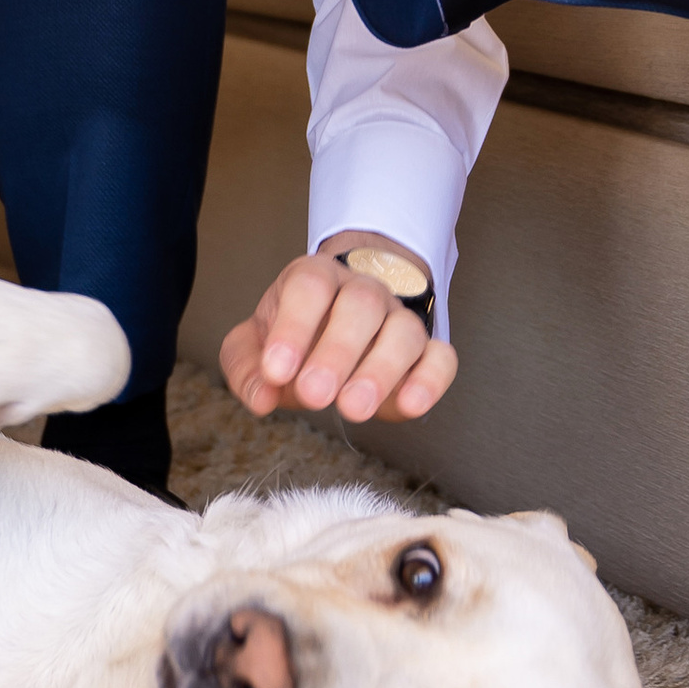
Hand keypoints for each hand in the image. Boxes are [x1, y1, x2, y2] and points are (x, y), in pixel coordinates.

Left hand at [220, 243, 456, 427]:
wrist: (334, 327)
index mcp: (315, 279)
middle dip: (337, 352)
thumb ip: (247, 368)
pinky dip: (431, 380)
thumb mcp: (254, 347)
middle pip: (360, 305)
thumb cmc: (295, 338)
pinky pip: (441, 358)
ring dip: (380, 371)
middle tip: (313, 394)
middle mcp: (362, 292)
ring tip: (354, 408)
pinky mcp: (426, 353)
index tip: (275, 370)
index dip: (293, 326)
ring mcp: (399, 319)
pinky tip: (409, 406)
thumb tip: (261, 395)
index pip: (310, 287)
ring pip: (404, 331)